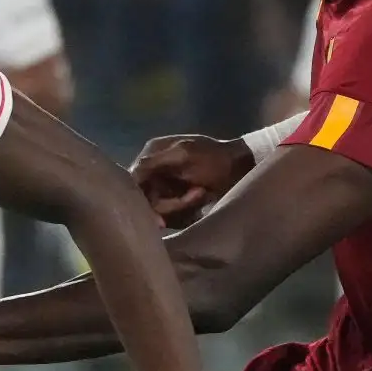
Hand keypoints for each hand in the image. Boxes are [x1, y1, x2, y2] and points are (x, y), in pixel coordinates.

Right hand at [130, 135, 254, 225]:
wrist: (243, 167)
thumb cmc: (214, 158)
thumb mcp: (183, 155)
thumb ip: (153, 162)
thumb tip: (129, 175)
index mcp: (152, 153)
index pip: (133, 180)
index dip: (141, 199)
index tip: (158, 218)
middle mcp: (155, 170)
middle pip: (146, 198)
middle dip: (171, 203)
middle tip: (196, 195)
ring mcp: (166, 185)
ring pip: (160, 208)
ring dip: (182, 205)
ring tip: (201, 194)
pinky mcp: (178, 198)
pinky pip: (172, 212)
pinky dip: (186, 209)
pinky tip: (201, 198)